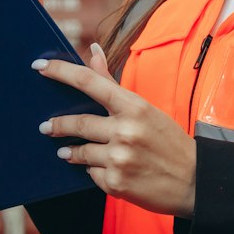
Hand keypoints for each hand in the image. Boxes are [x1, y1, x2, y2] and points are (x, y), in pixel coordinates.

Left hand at [35, 42, 196, 217]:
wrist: (194, 182)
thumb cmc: (167, 141)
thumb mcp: (144, 108)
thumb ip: (112, 83)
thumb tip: (92, 50)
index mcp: (134, 106)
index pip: (89, 82)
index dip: (60, 72)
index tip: (39, 67)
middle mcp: (126, 131)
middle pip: (77, 122)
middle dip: (57, 125)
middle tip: (45, 126)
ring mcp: (120, 158)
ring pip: (80, 152)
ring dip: (71, 152)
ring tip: (67, 151)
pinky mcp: (116, 183)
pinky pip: (91, 173)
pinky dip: (94, 171)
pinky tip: (107, 170)